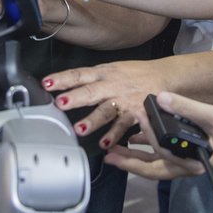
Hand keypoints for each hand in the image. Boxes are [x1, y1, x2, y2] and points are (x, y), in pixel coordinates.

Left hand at [44, 60, 166, 148]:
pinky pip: (124, 125)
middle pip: (91, 91)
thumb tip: (64, 86)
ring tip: (80, 129)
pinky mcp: (136, 113)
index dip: (62, 78)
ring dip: (93, 119)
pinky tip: (105, 143)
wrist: (166, 75)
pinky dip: (114, 135)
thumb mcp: (111, 69)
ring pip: (106, 110)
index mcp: (103, 73)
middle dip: (75, 97)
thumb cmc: (135, 75)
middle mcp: (111, 85)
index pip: (79, 74)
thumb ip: (91, 80)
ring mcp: (124, 99)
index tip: (46, 83)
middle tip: (60, 103)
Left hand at [104, 92, 212, 180]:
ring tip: (114, 150)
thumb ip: (185, 107)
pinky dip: (148, 148)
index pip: (162, 155)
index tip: (136, 119)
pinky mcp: (186, 152)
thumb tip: (159, 98)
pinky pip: (162, 154)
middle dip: (130, 163)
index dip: (146, 139)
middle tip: (108, 156)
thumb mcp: (212, 115)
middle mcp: (187, 166)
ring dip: (135, 157)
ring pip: (155, 163)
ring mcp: (186, 160)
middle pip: (152, 169)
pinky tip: (135, 138)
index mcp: (192, 163)